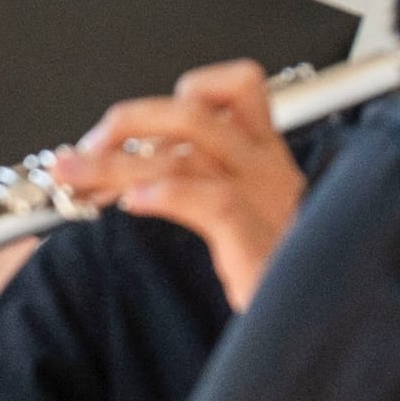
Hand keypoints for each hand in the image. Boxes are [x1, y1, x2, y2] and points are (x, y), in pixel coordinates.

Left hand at [53, 61, 305, 306]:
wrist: (324, 314)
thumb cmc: (281, 269)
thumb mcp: (245, 213)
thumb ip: (202, 183)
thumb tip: (138, 174)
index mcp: (263, 155)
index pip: (235, 86)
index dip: (182, 90)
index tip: (132, 125)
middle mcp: (264, 168)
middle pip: (192, 113)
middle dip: (126, 122)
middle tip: (82, 151)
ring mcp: (263, 201)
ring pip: (183, 156)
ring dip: (115, 164)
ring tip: (75, 178)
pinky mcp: (257, 241)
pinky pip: (211, 202)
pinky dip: (165, 196)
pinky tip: (131, 204)